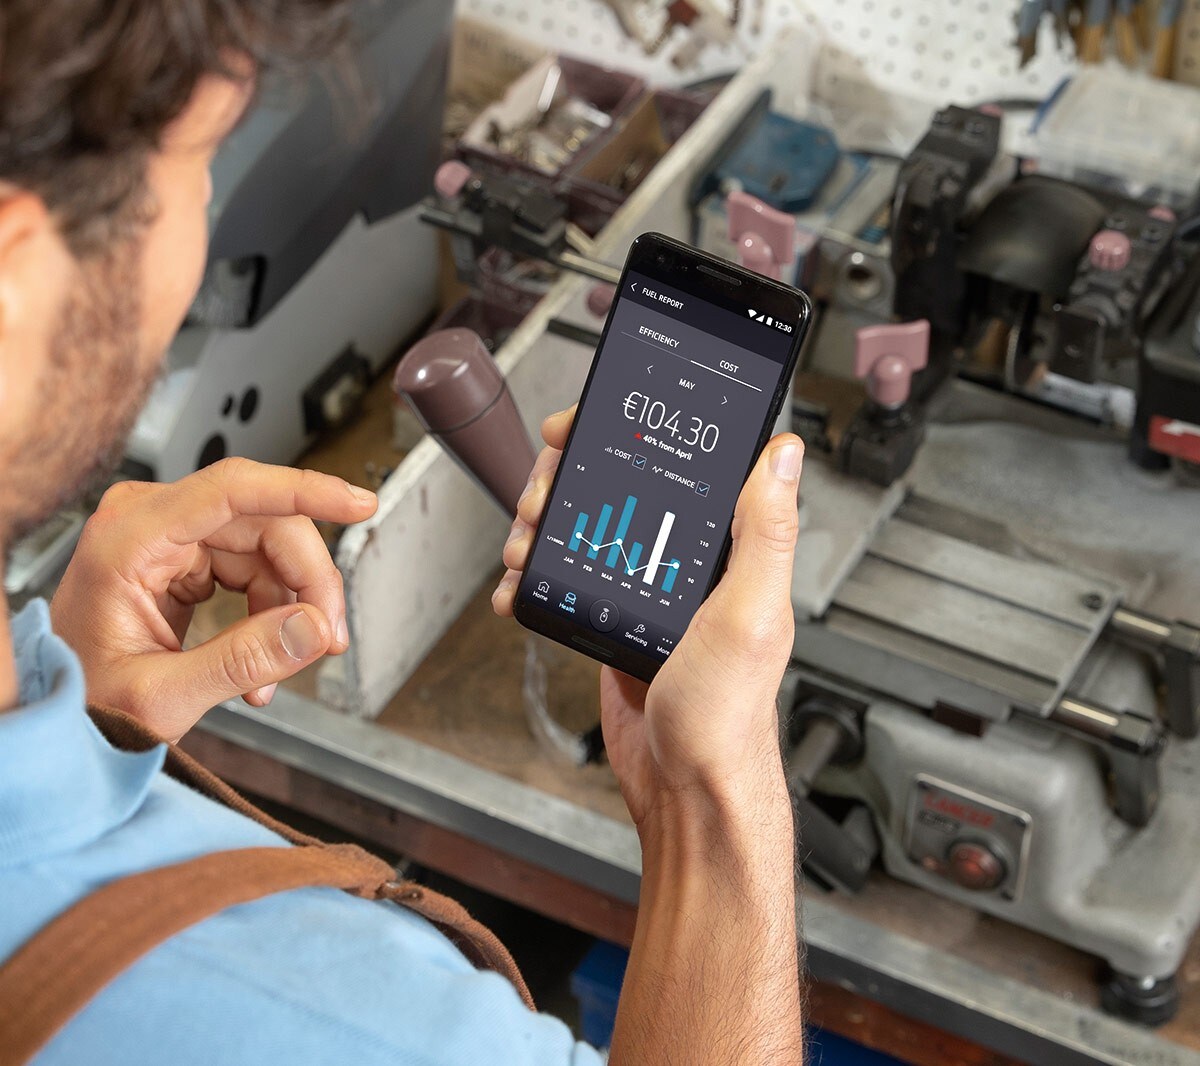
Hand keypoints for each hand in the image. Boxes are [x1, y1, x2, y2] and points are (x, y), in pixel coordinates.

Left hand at [51, 458, 376, 741]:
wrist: (60, 713)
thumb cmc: (84, 703)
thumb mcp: (160, 698)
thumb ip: (241, 663)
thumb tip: (313, 627)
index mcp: (129, 540)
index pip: (233, 490)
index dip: (305, 490)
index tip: (358, 503)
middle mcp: (150, 522)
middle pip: (266, 524)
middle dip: (308, 583)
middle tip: (327, 639)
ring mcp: (169, 535)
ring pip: (270, 548)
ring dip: (293, 606)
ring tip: (284, 668)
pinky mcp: (185, 556)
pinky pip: (256, 568)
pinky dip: (273, 613)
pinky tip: (264, 661)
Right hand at [493, 407, 802, 826]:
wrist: (683, 788)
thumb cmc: (726, 715)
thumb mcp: (750, 614)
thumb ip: (765, 533)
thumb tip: (782, 454)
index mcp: (725, 548)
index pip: (675, 464)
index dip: (626, 433)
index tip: (582, 428)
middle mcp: (686, 561)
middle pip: (615, 487)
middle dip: (565, 480)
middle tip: (541, 495)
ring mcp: (644, 589)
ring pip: (583, 527)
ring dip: (541, 524)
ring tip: (524, 544)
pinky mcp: (612, 621)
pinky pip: (566, 578)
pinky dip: (533, 576)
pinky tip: (519, 584)